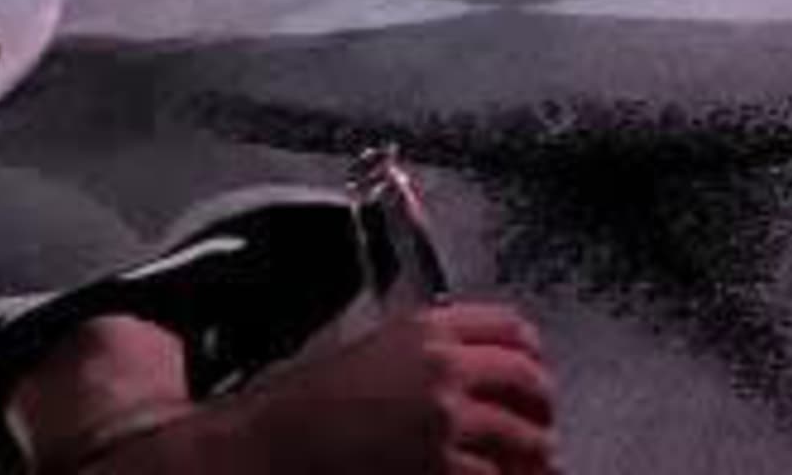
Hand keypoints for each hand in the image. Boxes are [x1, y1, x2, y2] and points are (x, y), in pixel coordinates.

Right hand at [212, 304, 556, 472]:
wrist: (250, 452)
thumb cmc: (295, 413)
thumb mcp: (368, 355)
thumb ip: (425, 354)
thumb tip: (475, 377)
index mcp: (427, 331)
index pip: (512, 329)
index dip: (530, 358)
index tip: (533, 377)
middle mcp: (444, 370)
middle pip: (529, 383)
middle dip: (540, 411)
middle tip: (541, 432)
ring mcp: (443, 423)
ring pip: (523, 439)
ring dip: (533, 458)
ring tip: (535, 469)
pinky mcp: (437, 472)